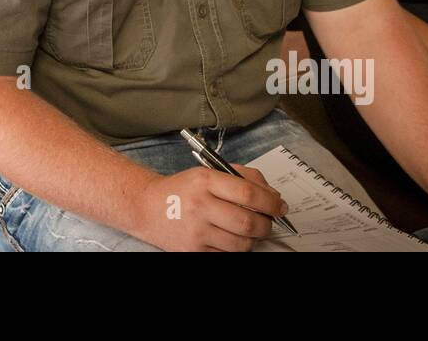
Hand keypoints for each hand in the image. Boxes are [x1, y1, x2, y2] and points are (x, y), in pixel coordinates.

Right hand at [130, 164, 289, 251]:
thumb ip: (242, 177)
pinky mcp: (194, 250)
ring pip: (241, 244)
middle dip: (266, 225)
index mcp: (205, 181)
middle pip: (248, 222)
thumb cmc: (181, 189)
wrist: (147, 207)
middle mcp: (200, 206)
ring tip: (249, 231)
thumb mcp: (208, 172)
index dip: (271, 202)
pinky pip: (227, 254)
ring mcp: (196, 231)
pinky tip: (231, 238)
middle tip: (268, 222)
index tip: (280, 206)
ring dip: (253, 239)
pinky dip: (235, 248)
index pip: (249, 194)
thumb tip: (272, 195)